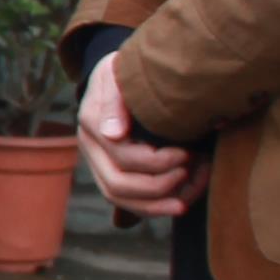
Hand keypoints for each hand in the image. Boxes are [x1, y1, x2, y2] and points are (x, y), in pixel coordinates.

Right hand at [78, 51, 191, 218]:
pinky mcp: (113, 173)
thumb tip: (113, 134)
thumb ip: (115, 100)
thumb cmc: (126, 70)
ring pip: (120, 199)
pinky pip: (128, 203)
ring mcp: (99, 163)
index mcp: (92, 123)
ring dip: (156, 204)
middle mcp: (91, 148)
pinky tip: (180, 204)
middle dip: (158, 185)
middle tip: (188, 171)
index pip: (121, 155)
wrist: (120, 74)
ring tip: (187, 197)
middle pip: (117, 185)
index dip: (156, 161)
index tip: (187, 153)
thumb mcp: (118, 72)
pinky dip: (154, 208)